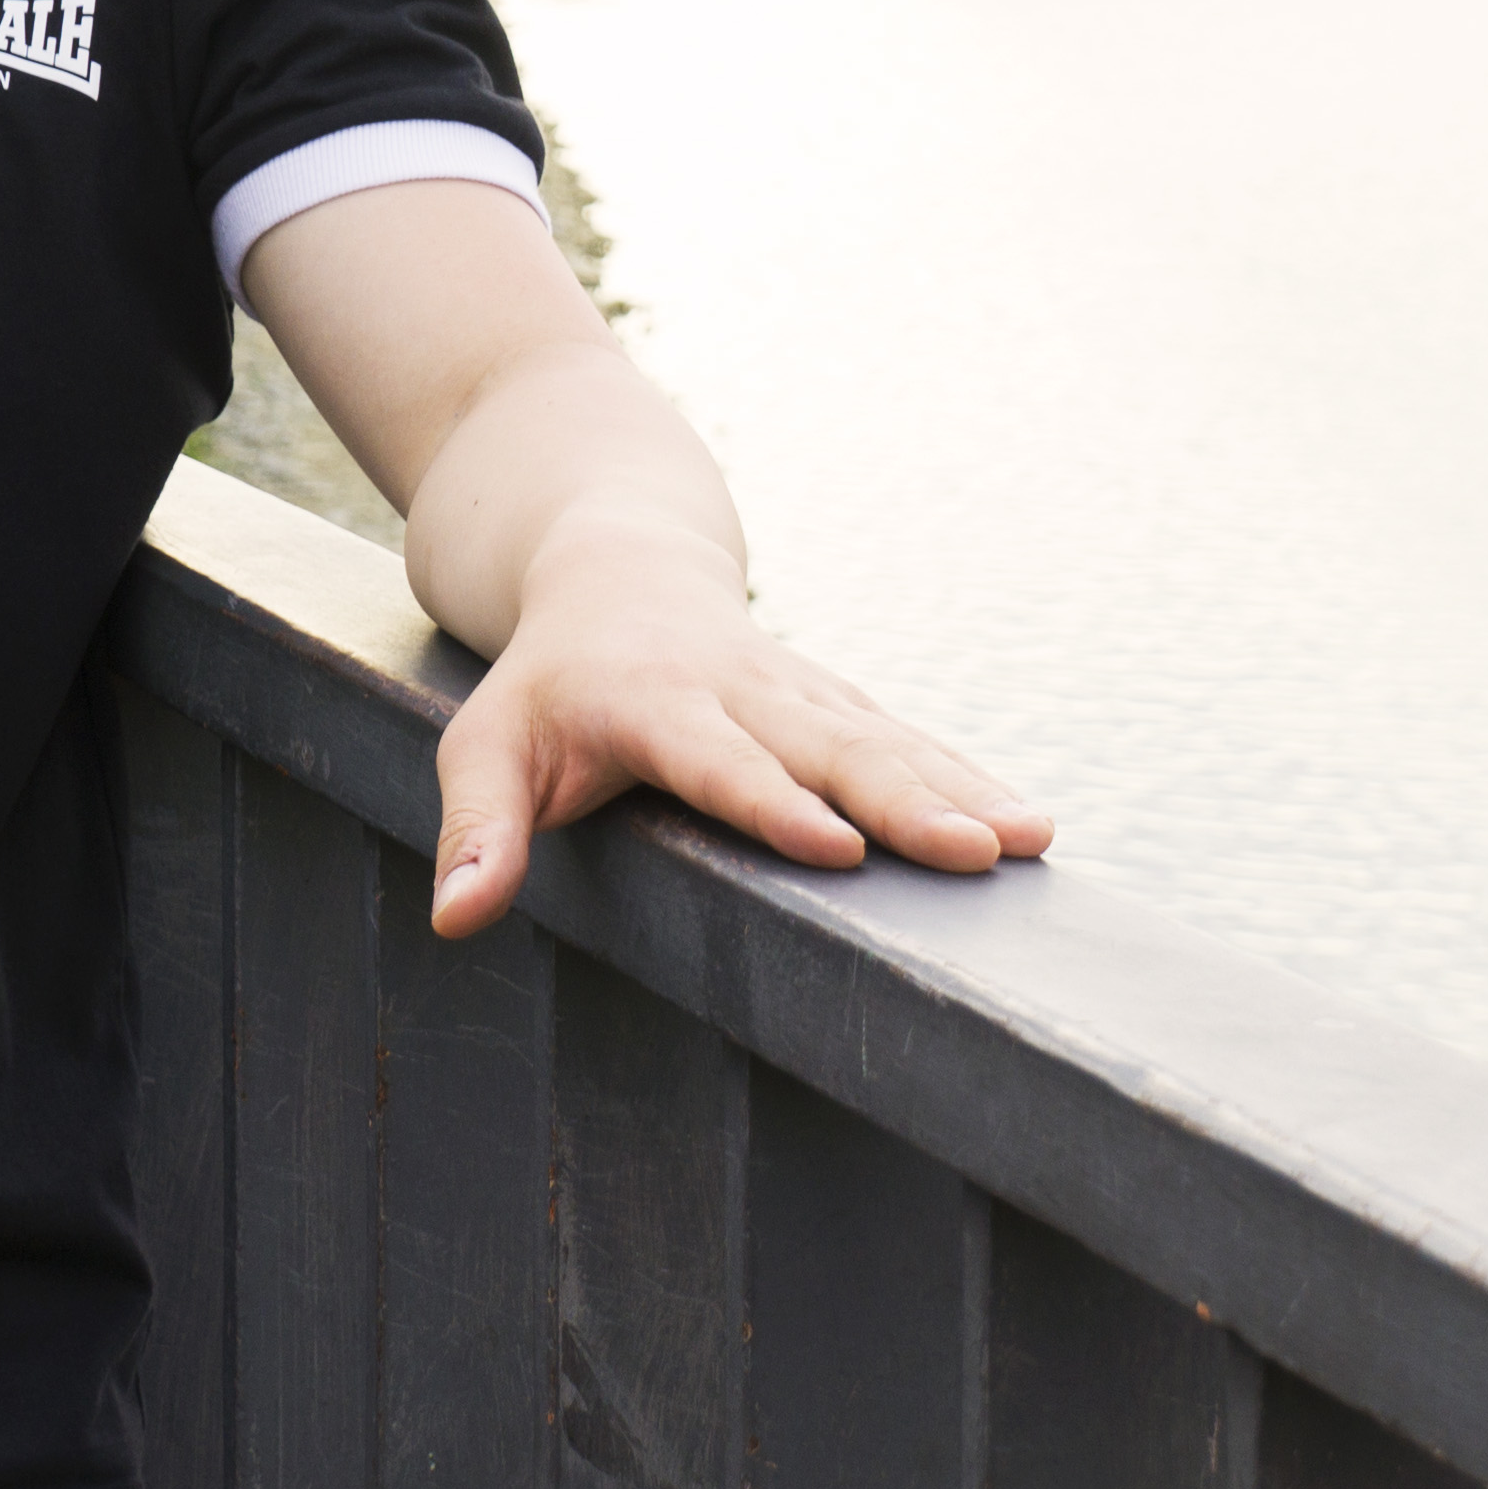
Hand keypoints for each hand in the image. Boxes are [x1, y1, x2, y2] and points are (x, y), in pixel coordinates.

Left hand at [427, 507, 1049, 936]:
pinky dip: (969, 775)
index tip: (838, 850)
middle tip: (975, 852)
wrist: (618, 568)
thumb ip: (477, 831)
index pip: (719, 763)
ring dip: (960, 788)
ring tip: (1031, 840)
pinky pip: (909, 738)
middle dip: (907, 801)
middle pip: (830, 751)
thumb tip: (456, 921)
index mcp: (654, 706)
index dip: (776, 805)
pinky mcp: (834, 702)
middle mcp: (740, 692)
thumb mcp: (485, 746)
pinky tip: (1029, 822)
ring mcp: (798, 693)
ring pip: (886, 740)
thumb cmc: (544, 684)